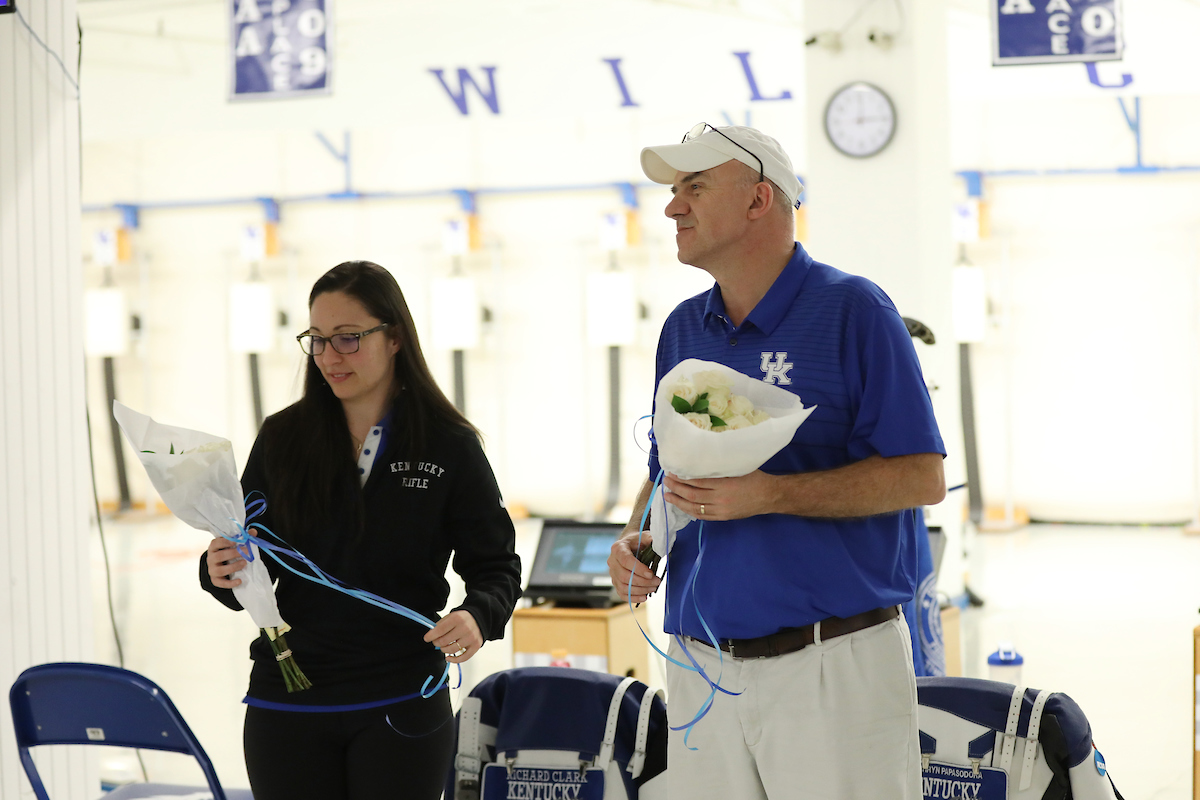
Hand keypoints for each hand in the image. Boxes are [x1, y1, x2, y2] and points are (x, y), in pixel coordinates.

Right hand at [205, 537, 246, 588]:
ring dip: (233, 567)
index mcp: (213, 547)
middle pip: (219, 556)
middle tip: (247, 551)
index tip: (236, 541)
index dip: (225, 542)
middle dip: (234, 554)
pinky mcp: (215, 580)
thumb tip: (253, 532)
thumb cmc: (228, 551)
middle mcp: (210, 558)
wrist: (220, 565)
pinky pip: (220, 583)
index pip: (216, 543)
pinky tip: (240, 581)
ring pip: (220, 570)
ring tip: (244, 563)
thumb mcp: (233, 544)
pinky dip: (230, 583)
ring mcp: (212, 570)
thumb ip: (243, 537)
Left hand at [423, 610, 481, 663]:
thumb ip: (440, 625)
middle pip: (444, 641)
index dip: (431, 635)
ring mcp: (471, 638)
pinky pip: (463, 658)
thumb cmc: (463, 619)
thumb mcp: (451, 616)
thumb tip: (431, 635)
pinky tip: (448, 657)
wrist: (479, 619)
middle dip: (436, 643)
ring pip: (451, 650)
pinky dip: (453, 660)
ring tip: (443, 646)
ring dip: (444, 650)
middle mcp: (465, 628)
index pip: (440, 630)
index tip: (426, 638)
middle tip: (436, 641)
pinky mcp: (475, 646)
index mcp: (457, 618)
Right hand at [608, 529, 660, 602]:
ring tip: (653, 588)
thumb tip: (659, 543)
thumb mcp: (644, 536)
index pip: (626, 560)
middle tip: (657, 582)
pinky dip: (633, 597)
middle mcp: (612, 561)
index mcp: (618, 548)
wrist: (630, 546)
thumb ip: (650, 539)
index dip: (638, 569)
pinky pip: (622, 594)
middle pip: (624, 576)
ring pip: (623, 587)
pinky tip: (644, 596)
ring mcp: (612, 573)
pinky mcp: (616, 582)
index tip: (651, 574)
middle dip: (643, 582)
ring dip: (640, 590)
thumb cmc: (638, 541)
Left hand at [663, 471, 778, 520]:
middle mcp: (721, 498)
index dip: (682, 478)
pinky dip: (690, 511)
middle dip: (676, 488)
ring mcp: (721, 510)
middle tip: (666, 482)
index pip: (697, 481)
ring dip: (679, 501)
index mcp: (724, 483)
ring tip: (668, 495)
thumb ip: (719, 467)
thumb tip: (698, 461)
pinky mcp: (723, 517)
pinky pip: (703, 516)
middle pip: (692, 494)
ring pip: (695, 507)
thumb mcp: (737, 467)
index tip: (672, 472)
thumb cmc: (753, 477)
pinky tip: (682, 506)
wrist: (768, 495)